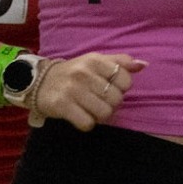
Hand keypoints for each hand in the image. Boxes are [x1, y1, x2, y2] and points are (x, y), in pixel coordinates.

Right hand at [28, 54, 146, 131]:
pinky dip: (87, 123)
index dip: (121, 88)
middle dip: (111, 104)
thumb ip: (120, 62)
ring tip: (90, 108)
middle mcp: (84, 73)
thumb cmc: (74, 73)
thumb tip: (143, 65)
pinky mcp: (62, 106)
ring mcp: (72, 90)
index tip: (110, 88)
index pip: (125, 80)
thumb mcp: (95, 61)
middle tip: (99, 100)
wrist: (39, 82)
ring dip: (99, 115)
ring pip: (104, 113)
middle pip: (116, 99)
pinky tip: (80, 115)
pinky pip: (87, 123)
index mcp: (95, 60)